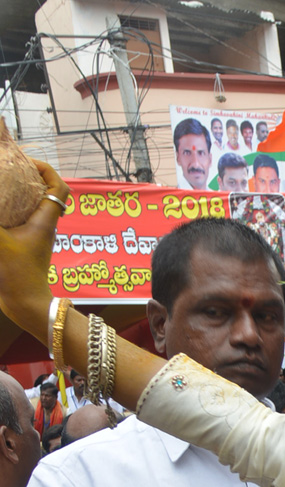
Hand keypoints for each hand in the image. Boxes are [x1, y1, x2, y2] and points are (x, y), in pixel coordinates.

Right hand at [0, 160, 68, 333]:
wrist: (25, 306)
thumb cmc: (18, 276)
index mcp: (45, 220)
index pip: (59, 187)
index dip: (46, 169)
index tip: (25, 161)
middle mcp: (43, 225)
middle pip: (43, 192)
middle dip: (25, 177)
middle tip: (5, 169)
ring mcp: (32, 236)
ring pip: (29, 206)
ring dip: (15, 193)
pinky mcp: (22, 246)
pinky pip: (17, 219)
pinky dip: (8, 209)